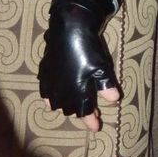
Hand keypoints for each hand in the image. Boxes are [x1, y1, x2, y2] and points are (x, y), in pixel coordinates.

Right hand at [38, 1, 119, 131]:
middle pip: (70, 108)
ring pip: (56, 103)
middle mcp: (61, 90)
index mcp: (77, 90)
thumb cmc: (88, 49)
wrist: (69, 29)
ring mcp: (50, 82)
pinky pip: (44, 92)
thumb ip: (106, 86)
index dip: (90, 121)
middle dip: (80, 112)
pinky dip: (50, 98)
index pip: (84, 112)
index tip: (96, 128)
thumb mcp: (102, 67)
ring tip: (75, 104)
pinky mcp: (44, 73)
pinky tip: (51, 99)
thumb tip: (113, 101)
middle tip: (91, 112)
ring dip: (66, 106)